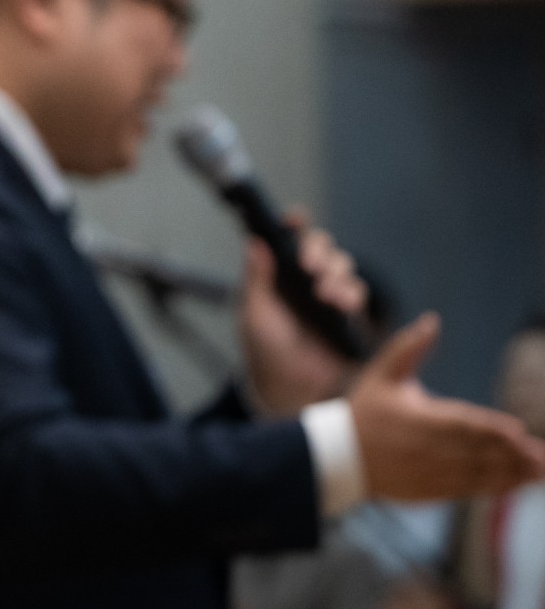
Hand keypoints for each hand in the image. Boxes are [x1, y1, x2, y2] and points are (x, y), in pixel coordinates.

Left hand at [240, 211, 365, 414]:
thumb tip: (253, 242)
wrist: (293, 391)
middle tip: (310, 266)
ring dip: (335, 273)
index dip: (292, 225)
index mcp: (277, 275)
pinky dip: (351, 292)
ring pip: (340, 265)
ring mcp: (328, 295)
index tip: (295, 218)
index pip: (286, 240)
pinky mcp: (349, 314)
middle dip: (317, 249)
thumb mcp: (255, 315)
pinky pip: (356, 291)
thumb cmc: (266, 352)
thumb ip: (256, 280)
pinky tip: (342, 305)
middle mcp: (304, 280)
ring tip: (325, 295)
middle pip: (319, 246)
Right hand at [352, 313, 544, 500]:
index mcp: (415, 418)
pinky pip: (467, 490)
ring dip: (510, 475)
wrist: (340, 456)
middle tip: (542, 456)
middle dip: (511, 455)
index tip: (517, 431)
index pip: (458, 423)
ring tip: (538, 472)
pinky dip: (494, 488)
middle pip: (474, 453)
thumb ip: (408, 347)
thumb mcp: (381, 373)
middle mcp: (424, 448)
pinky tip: (515, 484)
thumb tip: (432, 320)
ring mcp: (427, 472)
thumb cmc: (365, 410)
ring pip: (476, 475)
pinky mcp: (429, 491)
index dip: (488, 428)